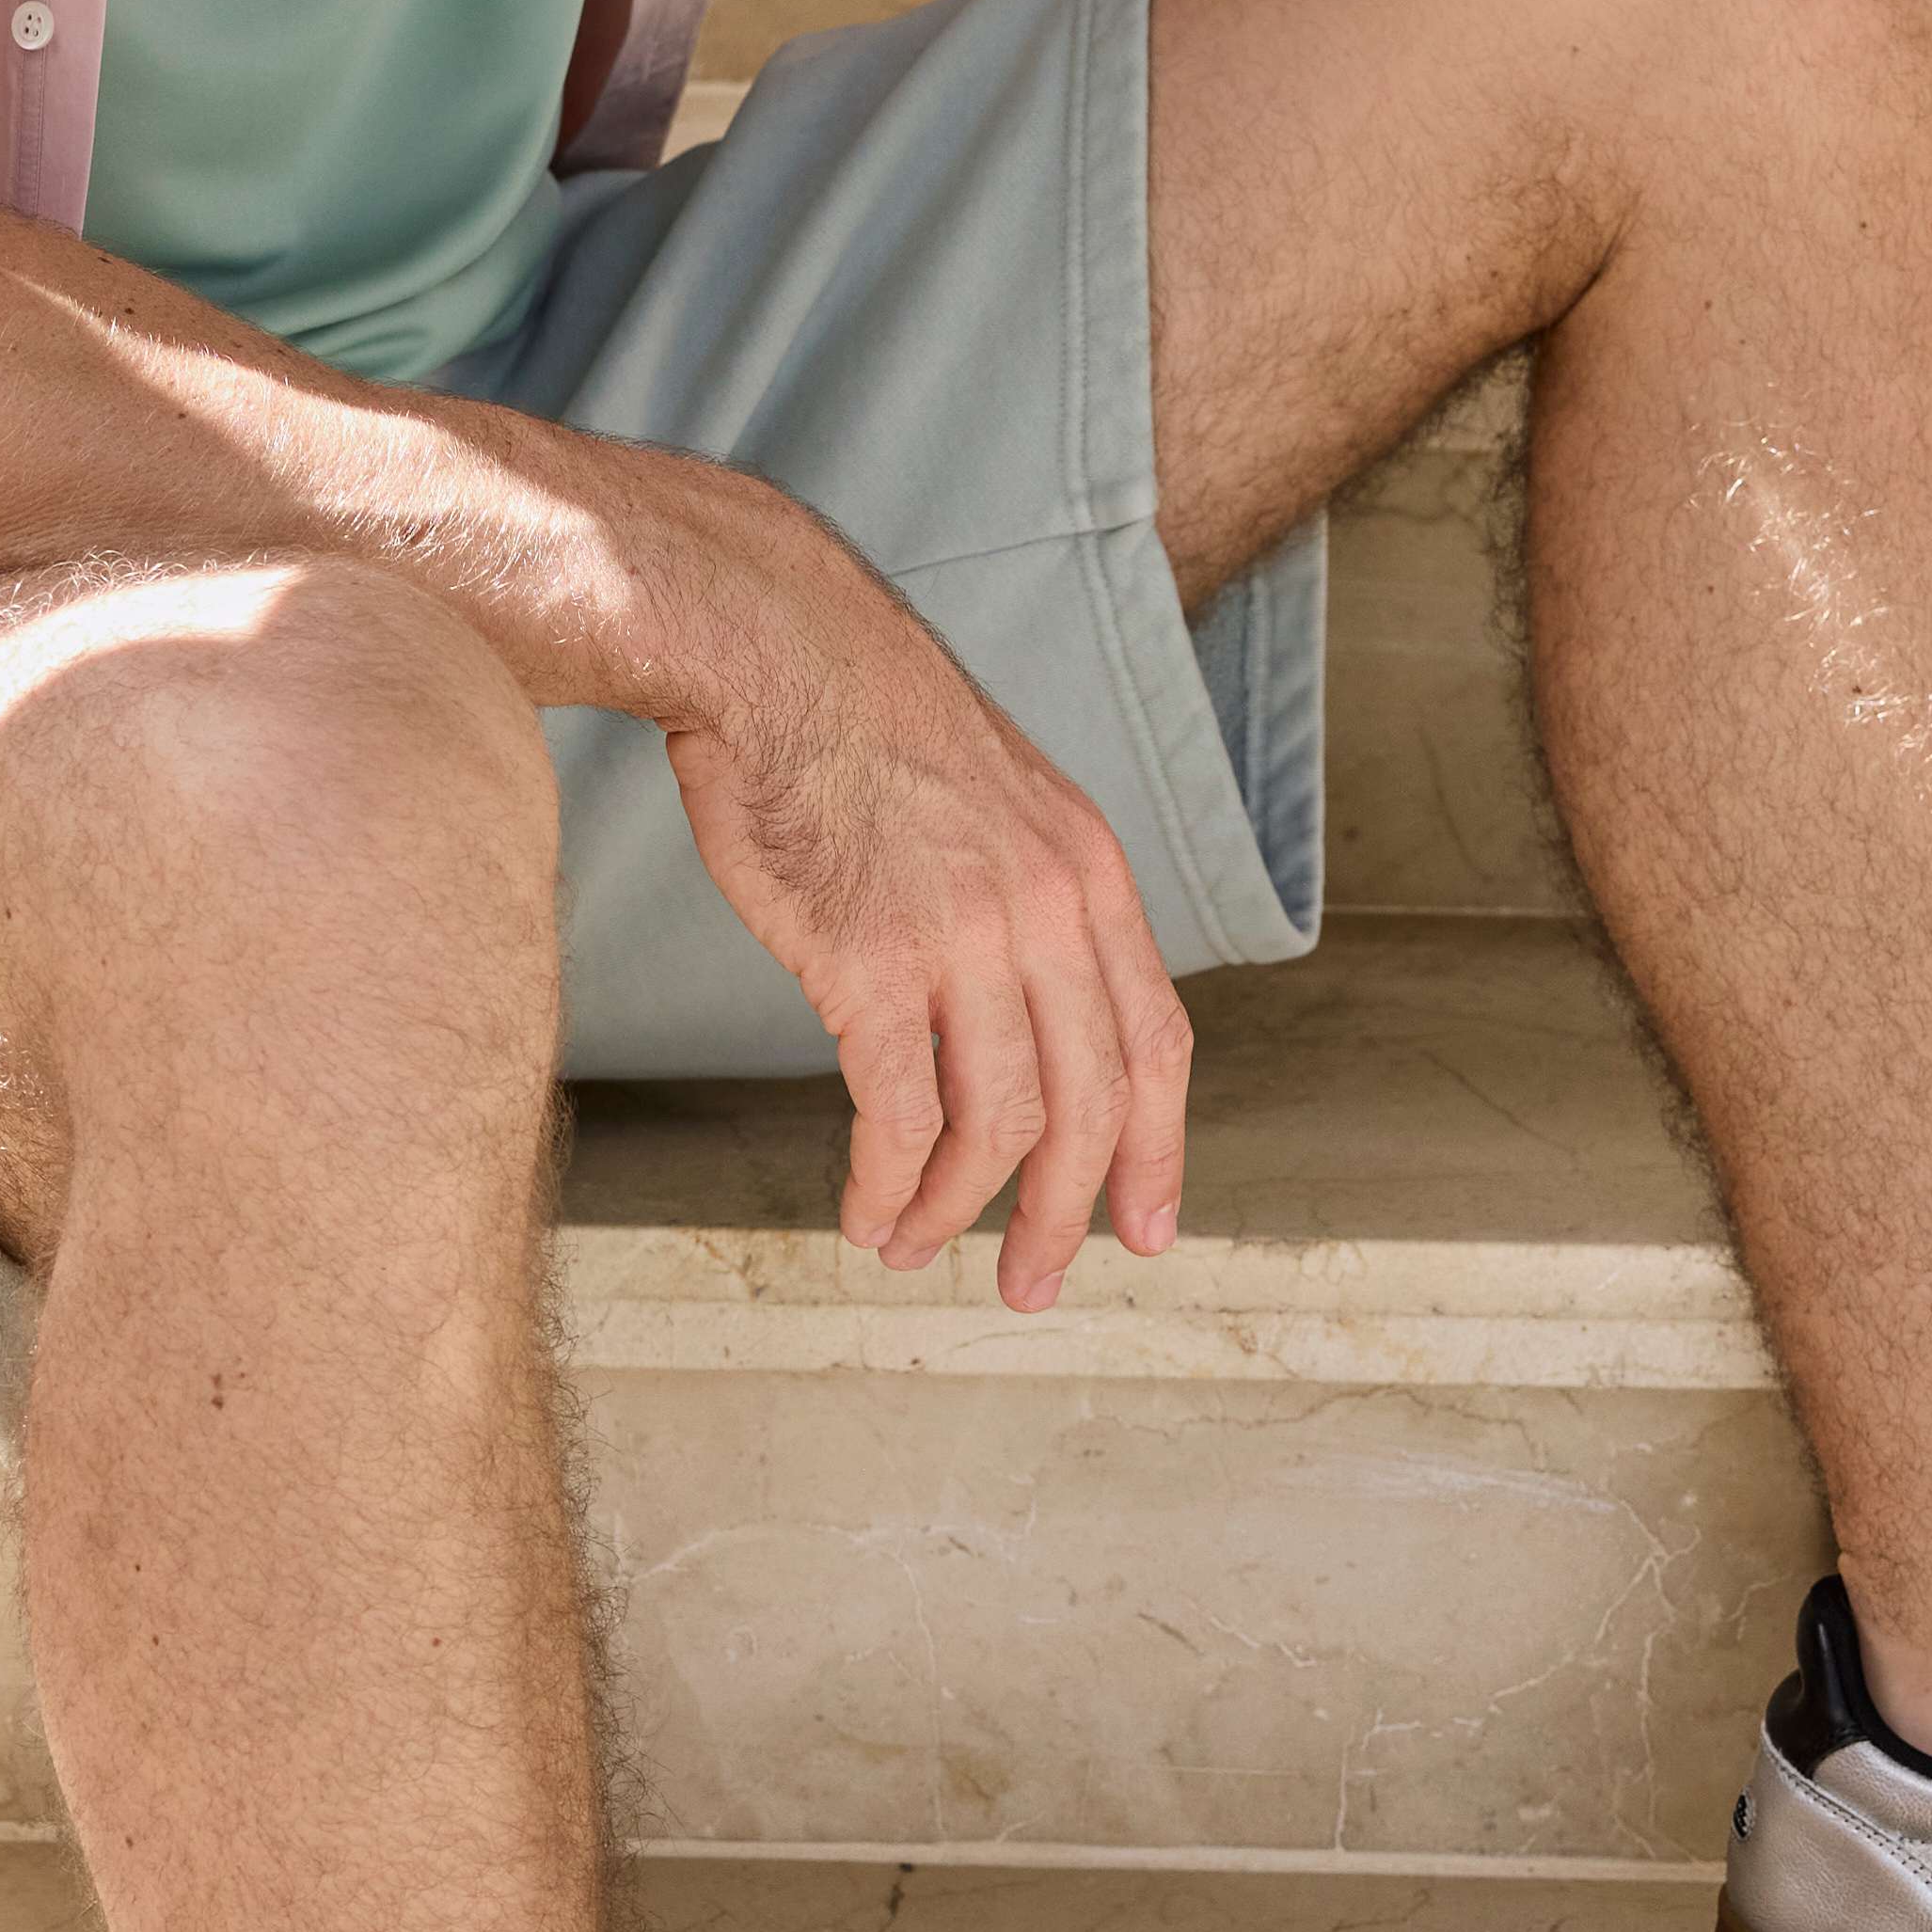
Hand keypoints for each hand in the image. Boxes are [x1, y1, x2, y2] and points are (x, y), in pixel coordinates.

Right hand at [646, 480, 1191, 1307]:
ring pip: (1000, 1124)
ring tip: (915, 1248)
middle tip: (1033, 1284)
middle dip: (1068, 1214)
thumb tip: (1018, 1006)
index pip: (1155, 1041)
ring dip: (960, 1210)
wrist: (774, 647)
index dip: (1157, 1149)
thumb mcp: (996, 800)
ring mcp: (965, 934)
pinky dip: (887, 1181)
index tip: (1144, 1227)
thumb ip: (1026, 899)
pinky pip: (898, 1110)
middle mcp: (1049, 908)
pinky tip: (866, 1211)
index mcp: (1090, 872)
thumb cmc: (861, 723)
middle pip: (1091, 1104)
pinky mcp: (870, 958)